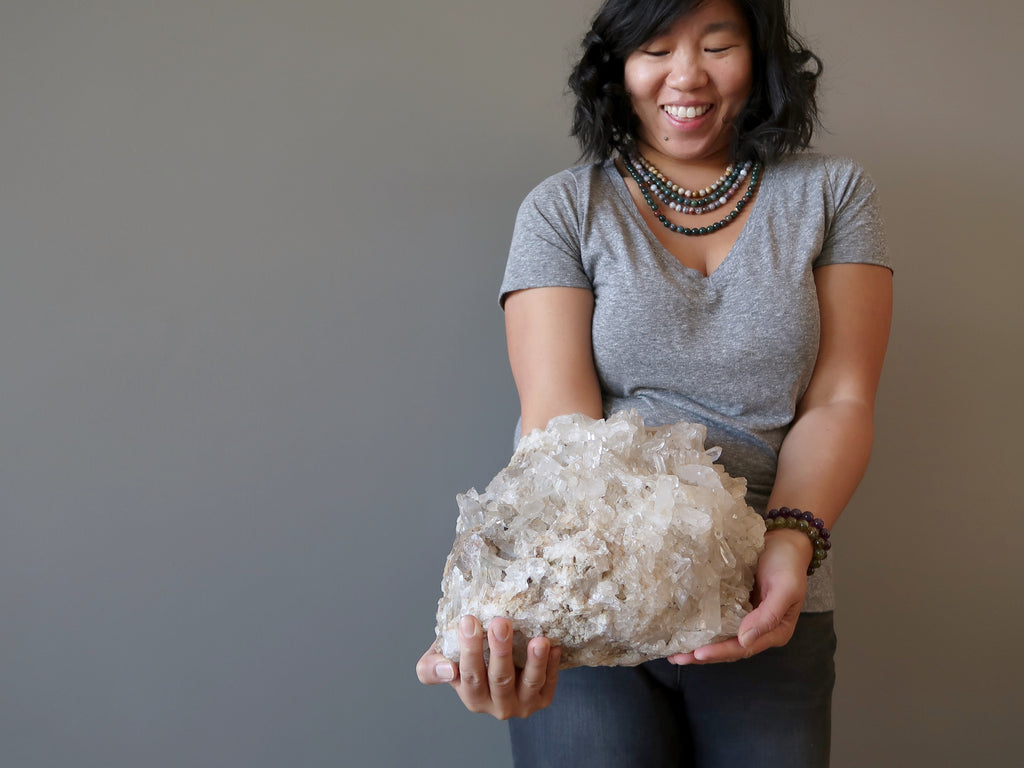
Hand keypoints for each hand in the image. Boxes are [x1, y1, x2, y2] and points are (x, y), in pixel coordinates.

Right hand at [415, 616, 560, 719]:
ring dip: (534, 662)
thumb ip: (431, 667)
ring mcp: (521, 704)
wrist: (496, 661)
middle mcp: (496, 705)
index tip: (468, 621)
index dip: (469, 650)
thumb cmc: (468, 657)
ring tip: (538, 640)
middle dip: (500, 651)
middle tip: (500, 623)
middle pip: (499, 679)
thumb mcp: (443, 660)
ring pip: (529, 684)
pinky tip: (553, 646)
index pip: (469, 676)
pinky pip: (549, 684)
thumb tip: (445, 667)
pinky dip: (552, 666)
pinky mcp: (542, 699)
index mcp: (471, 697)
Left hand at [667, 529, 810, 664]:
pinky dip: (702, 628)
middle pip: (729, 648)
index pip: (744, 648)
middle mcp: (759, 630)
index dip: (720, 652)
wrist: (784, 541)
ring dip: (699, 645)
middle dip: (704, 655)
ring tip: (675, 652)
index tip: (699, 653)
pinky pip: (717, 620)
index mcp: (775, 631)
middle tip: (677, 658)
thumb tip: (744, 640)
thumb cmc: (788, 564)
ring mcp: (745, 618)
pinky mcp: (734, 605)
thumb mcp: (785, 589)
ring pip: (721, 638)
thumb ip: (768, 616)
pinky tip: (684, 630)